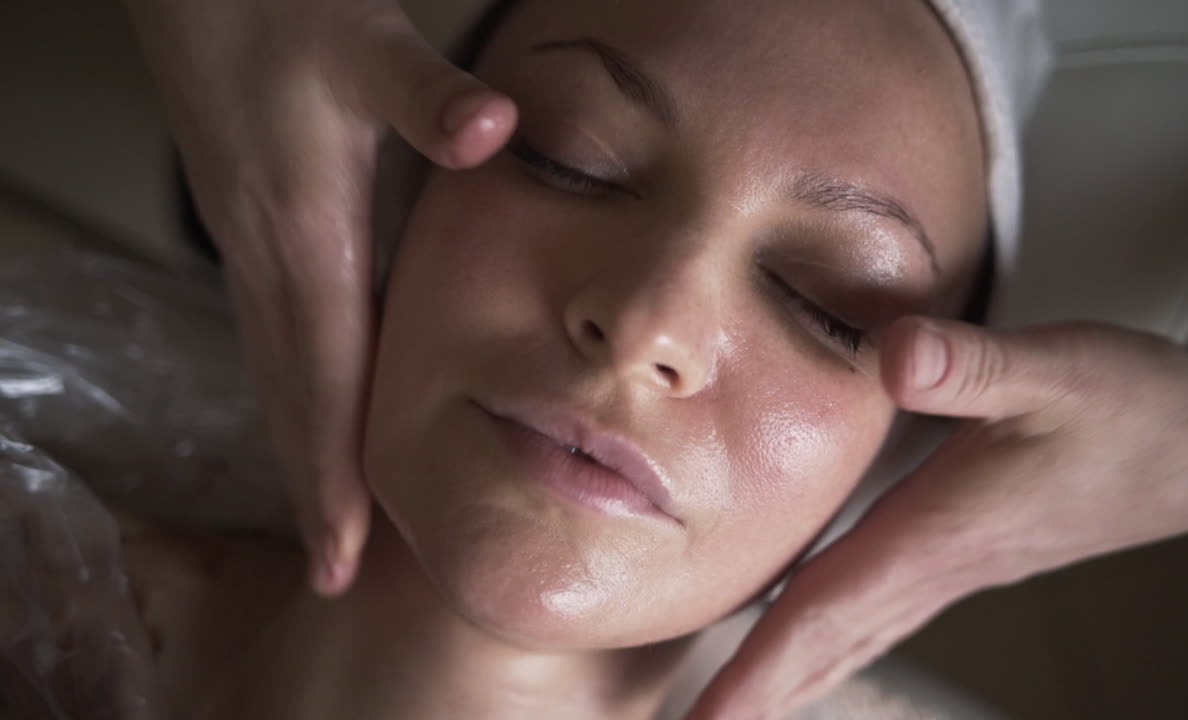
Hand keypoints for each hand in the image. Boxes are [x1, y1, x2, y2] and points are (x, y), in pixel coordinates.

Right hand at [120, 0, 516, 594]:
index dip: (333, 475)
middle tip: (338, 569)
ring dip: (301, 443)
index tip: (345, 554)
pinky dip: (295, 384)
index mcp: (303, 232)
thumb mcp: (360, 39)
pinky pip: (273, 329)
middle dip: (315, 488)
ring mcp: (252, 240)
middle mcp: (268, 254)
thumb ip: (427, 93)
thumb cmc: (269, 3)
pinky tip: (316, 393)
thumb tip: (492, 129)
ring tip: (328, 510)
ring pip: (274, 369)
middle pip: (291, 398)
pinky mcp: (254, 217)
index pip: (323, 382)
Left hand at [689, 317, 1187, 718]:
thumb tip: (895, 353)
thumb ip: (975, 365)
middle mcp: (943, 563)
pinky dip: (833, 635)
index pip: (826, 611)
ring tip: (736, 705)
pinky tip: (815, 634)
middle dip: (758, 693)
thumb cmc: (1142, 410)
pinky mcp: (975, 551)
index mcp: (943, 531)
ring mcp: (960, 566)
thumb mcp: (1061, 369)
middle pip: (826, 641)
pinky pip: (881, 609)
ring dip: (791, 672)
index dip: (759, 670)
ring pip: (853, 633)